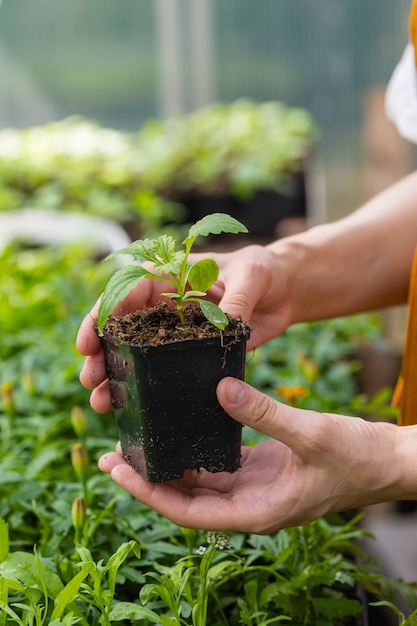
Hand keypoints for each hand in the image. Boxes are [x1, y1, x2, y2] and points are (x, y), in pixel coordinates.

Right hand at [76, 244, 293, 412]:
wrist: (285, 291)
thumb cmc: (264, 271)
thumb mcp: (252, 276)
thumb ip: (237, 299)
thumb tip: (226, 326)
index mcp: (169, 277)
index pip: (125, 293)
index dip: (101, 317)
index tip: (88, 342)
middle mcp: (165, 305)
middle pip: (122, 328)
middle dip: (102, 354)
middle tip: (90, 379)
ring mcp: (176, 331)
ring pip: (137, 354)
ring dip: (117, 376)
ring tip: (101, 402)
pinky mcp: (191, 353)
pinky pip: (165, 371)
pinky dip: (147, 388)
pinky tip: (134, 407)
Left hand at [98, 377, 400, 533]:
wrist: (388, 462)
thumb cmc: (358, 457)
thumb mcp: (310, 433)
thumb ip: (263, 413)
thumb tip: (217, 389)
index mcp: (259, 510)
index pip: (190, 511)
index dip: (151, 493)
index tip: (119, 472)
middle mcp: (251, 504)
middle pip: (187, 499)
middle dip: (148, 480)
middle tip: (112, 456)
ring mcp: (256, 487)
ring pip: (201, 482)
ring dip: (168, 465)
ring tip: (135, 444)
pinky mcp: (263, 468)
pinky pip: (220, 464)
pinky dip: (196, 452)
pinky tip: (179, 432)